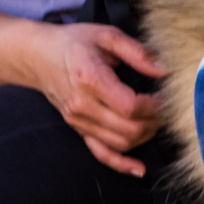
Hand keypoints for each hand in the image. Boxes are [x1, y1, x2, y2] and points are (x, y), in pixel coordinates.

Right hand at [33, 24, 165, 176]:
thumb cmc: (74, 42)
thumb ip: (137, 52)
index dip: (155, 106)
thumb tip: (165, 71)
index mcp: (90, 78)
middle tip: (164, 108)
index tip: (165, 96)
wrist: (37, 55)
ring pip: (121, 143)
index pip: (131, 106)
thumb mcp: (106, 35)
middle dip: (154, 122)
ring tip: (153, 120)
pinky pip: (101, 153)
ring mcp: (78, 120)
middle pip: (129, 129)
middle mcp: (82, 104)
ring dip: (144, 136)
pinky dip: (122, 164)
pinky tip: (139, 168)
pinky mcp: (78, 128)